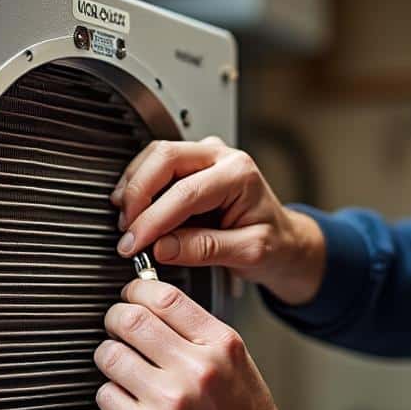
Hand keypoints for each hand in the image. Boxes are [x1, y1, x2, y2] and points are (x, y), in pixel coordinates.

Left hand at [94, 279, 296, 409]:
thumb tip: (150, 304)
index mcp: (221, 344)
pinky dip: (112, 395)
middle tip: (117, 327)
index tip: (131, 296)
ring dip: (110, 357)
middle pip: (130, 319)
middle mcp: (196, 369)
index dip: (137, 291)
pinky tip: (131, 401)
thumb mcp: (235, 360)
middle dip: (115, 318)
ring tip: (124, 368)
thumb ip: (197, 332)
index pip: (165, 297)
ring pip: (110, 355)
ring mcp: (169, 400)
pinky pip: (106, 394)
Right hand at [111, 137, 325, 305]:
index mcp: (240, 174)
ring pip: (154, 156)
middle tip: (127, 231)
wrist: (283, 239)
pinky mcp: (190, 164)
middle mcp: (221, 156)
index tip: (135, 243)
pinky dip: (137, 185)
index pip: (186, 192)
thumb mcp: (249, 253)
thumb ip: (205, 249)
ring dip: (134, 188)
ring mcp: (204, 155)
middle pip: (164, 158)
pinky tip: (131, 210)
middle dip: (138, 194)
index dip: (154, 219)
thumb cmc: (273, 243)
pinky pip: (154, 165)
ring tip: (127, 223)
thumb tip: (161, 248)